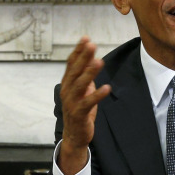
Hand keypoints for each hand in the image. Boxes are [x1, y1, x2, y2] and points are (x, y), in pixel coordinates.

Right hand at [58, 37, 110, 174]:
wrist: (74, 135)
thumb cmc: (80, 111)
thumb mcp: (82, 91)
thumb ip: (85, 77)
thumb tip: (92, 60)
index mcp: (67, 83)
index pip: (71, 64)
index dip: (78, 51)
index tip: (85, 38)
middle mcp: (67, 91)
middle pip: (75, 71)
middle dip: (83, 57)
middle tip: (91, 44)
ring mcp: (71, 102)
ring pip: (80, 85)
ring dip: (90, 73)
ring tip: (99, 62)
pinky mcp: (79, 113)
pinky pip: (88, 103)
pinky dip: (97, 95)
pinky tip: (107, 88)